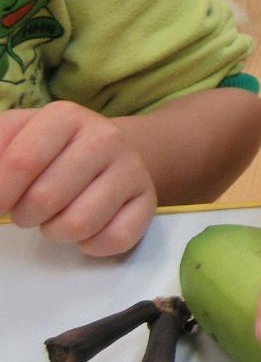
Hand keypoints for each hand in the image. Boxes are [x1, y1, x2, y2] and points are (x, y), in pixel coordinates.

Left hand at [0, 102, 156, 255]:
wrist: (111, 151)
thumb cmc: (50, 149)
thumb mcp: (13, 137)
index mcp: (65, 116)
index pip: (20, 161)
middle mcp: (104, 137)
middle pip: (45, 199)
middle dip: (25, 215)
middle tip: (29, 208)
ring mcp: (131, 170)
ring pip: (78, 225)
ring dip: (55, 231)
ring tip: (56, 216)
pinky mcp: (147, 202)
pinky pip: (113, 240)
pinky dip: (91, 245)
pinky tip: (88, 228)